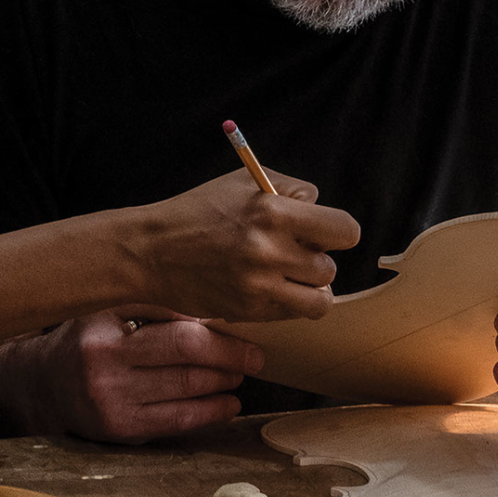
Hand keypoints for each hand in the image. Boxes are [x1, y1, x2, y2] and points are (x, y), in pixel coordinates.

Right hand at [0, 307, 264, 443]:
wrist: (39, 383)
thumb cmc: (84, 338)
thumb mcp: (109, 310)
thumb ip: (156, 308)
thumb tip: (214, 313)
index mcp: (106, 332)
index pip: (176, 334)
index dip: (219, 338)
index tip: (246, 334)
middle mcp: (106, 370)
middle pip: (186, 365)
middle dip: (229, 361)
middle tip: (254, 357)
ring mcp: (113, 406)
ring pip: (185, 395)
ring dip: (222, 386)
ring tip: (239, 377)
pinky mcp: (120, 432)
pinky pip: (176, 423)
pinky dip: (208, 413)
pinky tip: (226, 404)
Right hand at [128, 169, 359, 322]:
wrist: (152, 250)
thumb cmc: (198, 210)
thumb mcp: (244, 182)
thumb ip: (290, 191)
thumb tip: (321, 209)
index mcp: (274, 211)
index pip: (344, 230)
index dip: (339, 231)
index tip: (327, 232)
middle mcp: (270, 251)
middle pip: (330, 266)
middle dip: (315, 258)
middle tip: (291, 250)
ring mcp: (260, 285)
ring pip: (320, 300)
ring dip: (309, 287)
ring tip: (288, 274)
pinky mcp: (249, 311)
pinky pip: (291, 313)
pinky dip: (286, 302)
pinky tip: (265, 285)